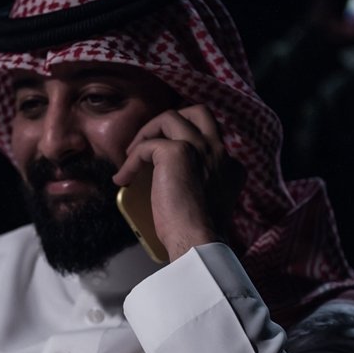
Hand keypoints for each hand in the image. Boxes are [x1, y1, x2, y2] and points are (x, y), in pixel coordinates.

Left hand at [113, 104, 239, 261]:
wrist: (198, 241)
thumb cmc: (198, 231)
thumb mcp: (209, 202)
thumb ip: (202, 183)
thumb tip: (174, 180)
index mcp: (230, 165)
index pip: (210, 138)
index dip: (187, 142)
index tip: (167, 160)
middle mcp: (218, 151)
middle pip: (199, 111)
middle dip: (171, 119)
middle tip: (152, 140)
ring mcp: (200, 148)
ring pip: (170, 117)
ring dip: (147, 132)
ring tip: (131, 154)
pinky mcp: (178, 152)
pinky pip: (147, 145)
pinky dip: (131, 160)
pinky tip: (124, 178)